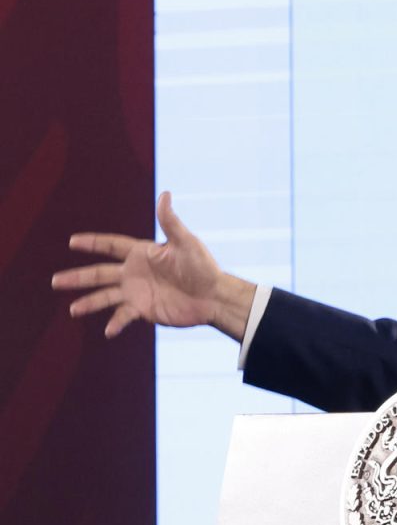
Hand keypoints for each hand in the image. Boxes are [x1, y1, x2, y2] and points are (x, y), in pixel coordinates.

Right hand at [52, 191, 255, 340]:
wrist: (213, 296)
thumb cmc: (202, 266)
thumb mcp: (186, 242)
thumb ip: (170, 221)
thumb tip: (166, 193)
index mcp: (141, 253)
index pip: (111, 245)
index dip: (93, 243)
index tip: (72, 241)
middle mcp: (134, 272)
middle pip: (100, 274)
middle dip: (78, 277)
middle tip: (55, 281)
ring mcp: (136, 292)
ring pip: (105, 296)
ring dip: (89, 302)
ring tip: (72, 310)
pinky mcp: (143, 310)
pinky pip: (123, 316)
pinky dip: (115, 323)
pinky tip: (108, 331)